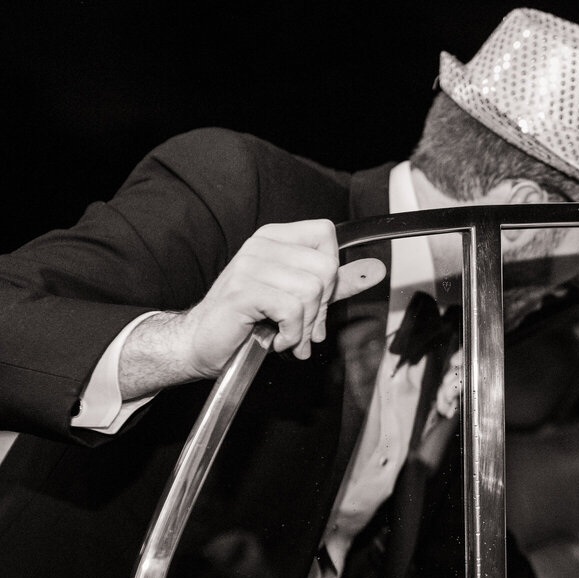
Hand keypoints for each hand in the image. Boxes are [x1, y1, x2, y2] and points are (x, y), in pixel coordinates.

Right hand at [119, 220, 386, 396]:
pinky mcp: (243, 292)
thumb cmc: (248, 321)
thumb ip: (336, 284)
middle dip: (320, 308)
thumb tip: (376, 269)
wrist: (202, 344)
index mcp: (275, 239)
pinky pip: (291, 310)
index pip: (326, 233)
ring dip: (303, 326)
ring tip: (284, 335)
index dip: (331, 272)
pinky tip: (273, 339)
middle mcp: (262, 246)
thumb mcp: (299, 299)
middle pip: (325, 267)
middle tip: (300, 327)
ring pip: (311, 292)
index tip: (315, 300)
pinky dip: (290, 335)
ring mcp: (250, 266)